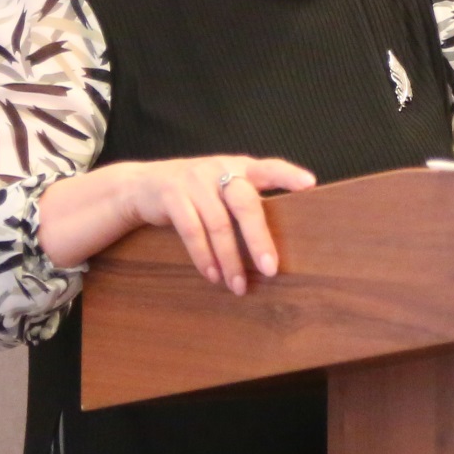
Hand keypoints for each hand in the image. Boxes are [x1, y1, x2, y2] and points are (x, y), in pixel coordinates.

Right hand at [124, 156, 316, 295]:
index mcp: (240, 167)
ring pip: (218, 224)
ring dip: (229, 260)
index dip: (288, 175)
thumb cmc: (197, 193)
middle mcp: (219, 169)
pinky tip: (212, 275)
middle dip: (258, 239)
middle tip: (271, 270)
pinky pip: (191, 231)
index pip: (269, 167)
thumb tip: (280, 246)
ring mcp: (194, 181)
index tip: (310, 184)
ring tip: (238, 286)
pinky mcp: (171, 196)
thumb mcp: (222, 188)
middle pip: (245, 203)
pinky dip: (203, 257)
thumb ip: (247, 203)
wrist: (143, 185)